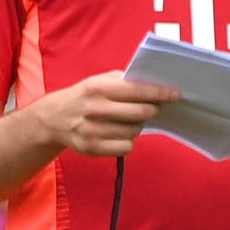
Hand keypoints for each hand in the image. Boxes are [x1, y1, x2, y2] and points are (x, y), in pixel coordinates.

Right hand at [37, 71, 179, 156]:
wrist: (53, 119)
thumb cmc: (85, 97)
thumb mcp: (98, 81)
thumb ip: (123, 81)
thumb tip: (153, 84)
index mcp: (98, 88)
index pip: (136, 91)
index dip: (159, 93)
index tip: (175, 95)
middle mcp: (94, 109)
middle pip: (139, 113)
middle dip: (151, 111)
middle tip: (152, 109)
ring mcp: (92, 130)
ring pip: (134, 132)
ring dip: (138, 127)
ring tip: (127, 121)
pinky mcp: (91, 148)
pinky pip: (125, 147)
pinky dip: (127, 142)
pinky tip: (118, 134)